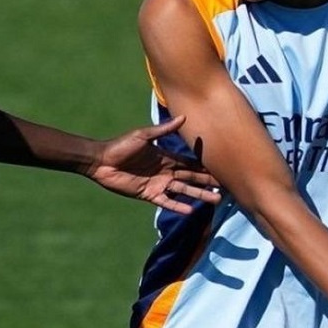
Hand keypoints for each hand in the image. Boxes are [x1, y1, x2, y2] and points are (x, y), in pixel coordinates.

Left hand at [84, 115, 221, 213]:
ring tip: (215, 200)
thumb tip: (183, 117)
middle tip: (226, 187)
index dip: (205, 165)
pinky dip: (178, 206)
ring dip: (199, 195)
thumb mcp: (143, 136)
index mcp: (166, 157)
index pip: (191, 162)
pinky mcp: (149, 195)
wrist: (101, 161)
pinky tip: (191, 210)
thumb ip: (163, 130)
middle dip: (208, 182)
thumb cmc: (121, 146)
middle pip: (192, 177)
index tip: (222, 167)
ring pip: (184, 191)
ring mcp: (159, 184)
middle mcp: (166, 172)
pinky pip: (167, 202)